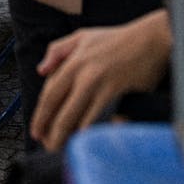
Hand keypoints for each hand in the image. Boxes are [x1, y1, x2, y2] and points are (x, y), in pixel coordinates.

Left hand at [29, 10, 171, 150]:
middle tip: (43, 144)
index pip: (49, 92)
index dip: (40, 113)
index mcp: (71, 60)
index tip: (35, 129)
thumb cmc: (115, 39)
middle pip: (58, 106)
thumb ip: (57, 51)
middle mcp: (81, 72)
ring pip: (74, 114)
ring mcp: (97, 81)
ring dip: (63, 134)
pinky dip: (87, 129)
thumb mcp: (81, 36)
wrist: (147, 39)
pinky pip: (96, 114)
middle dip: (48, 128)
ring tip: (58, 147)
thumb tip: (40, 70)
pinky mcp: (114, 89)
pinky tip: (81, 140)